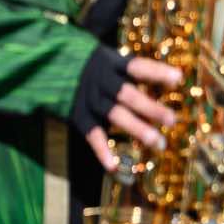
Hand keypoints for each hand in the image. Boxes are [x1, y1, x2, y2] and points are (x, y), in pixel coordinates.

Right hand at [72, 49, 184, 172]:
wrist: (44, 66)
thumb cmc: (87, 63)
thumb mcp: (106, 57)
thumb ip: (128, 69)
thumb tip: (165, 80)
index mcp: (112, 64)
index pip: (138, 67)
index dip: (157, 72)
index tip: (179, 78)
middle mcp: (102, 82)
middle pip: (130, 96)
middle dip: (152, 108)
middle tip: (173, 120)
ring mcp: (90, 100)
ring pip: (116, 116)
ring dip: (138, 130)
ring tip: (159, 143)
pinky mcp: (78, 116)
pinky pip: (92, 135)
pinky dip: (101, 151)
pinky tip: (113, 166)